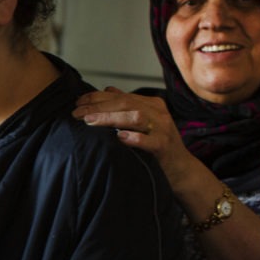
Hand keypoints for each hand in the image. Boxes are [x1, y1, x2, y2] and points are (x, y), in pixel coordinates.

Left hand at [72, 87, 196, 193]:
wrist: (181, 170)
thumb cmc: (158, 147)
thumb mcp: (144, 123)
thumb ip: (127, 107)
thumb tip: (107, 90)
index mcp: (151, 104)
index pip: (121, 96)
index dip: (97, 97)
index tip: (78, 102)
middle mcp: (158, 113)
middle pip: (126, 103)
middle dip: (98, 107)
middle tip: (77, 113)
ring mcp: (163, 129)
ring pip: (136, 117)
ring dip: (111, 118)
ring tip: (90, 121)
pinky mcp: (165, 146)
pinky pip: (150, 141)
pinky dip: (135, 138)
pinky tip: (120, 138)